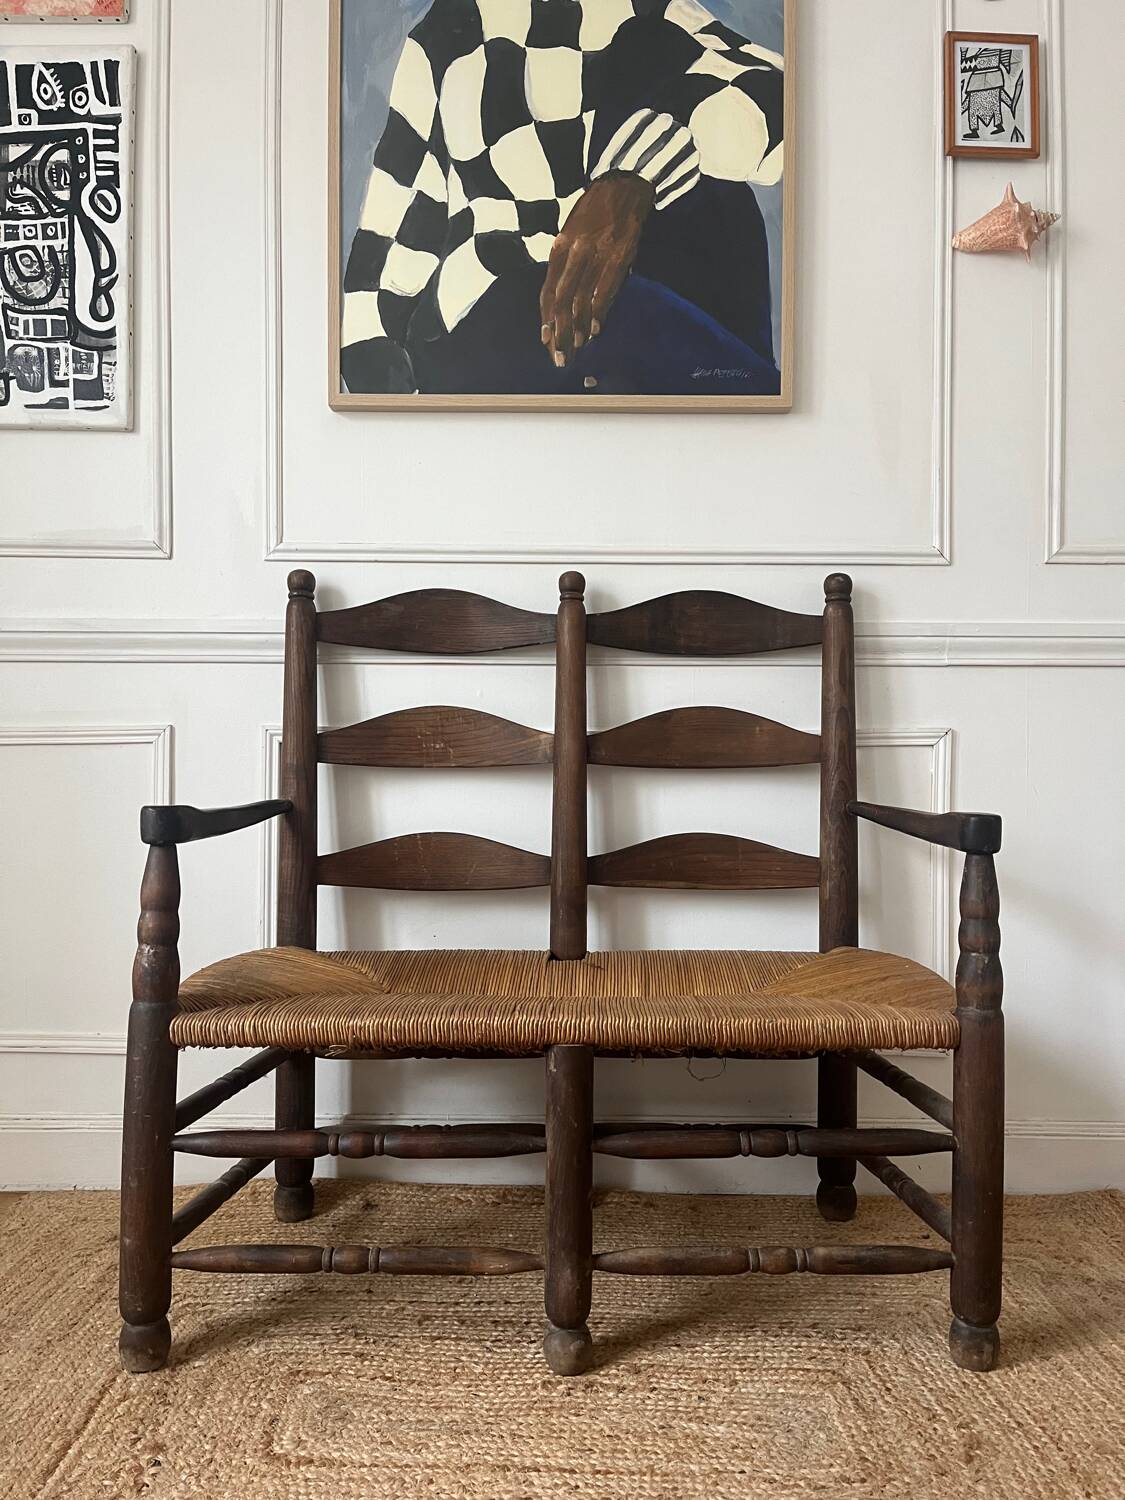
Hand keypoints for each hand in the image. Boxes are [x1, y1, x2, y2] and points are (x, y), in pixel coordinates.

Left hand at [540, 174, 655, 367]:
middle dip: (559, 332)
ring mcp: (598, 254)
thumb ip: (564, 263)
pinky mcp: (620, 256)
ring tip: (576, 349)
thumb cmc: (594, 212)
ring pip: (582, 299)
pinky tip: (593, 330)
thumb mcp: (570, 233)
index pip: (548, 290)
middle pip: (562, 300)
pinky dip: (598, 312)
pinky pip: (605, 290)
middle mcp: (575, 252)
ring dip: (578, 329)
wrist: (623, 185)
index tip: (545, 341)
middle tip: (559, 356)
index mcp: (559, 246)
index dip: (546, 319)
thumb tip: (559, 300)